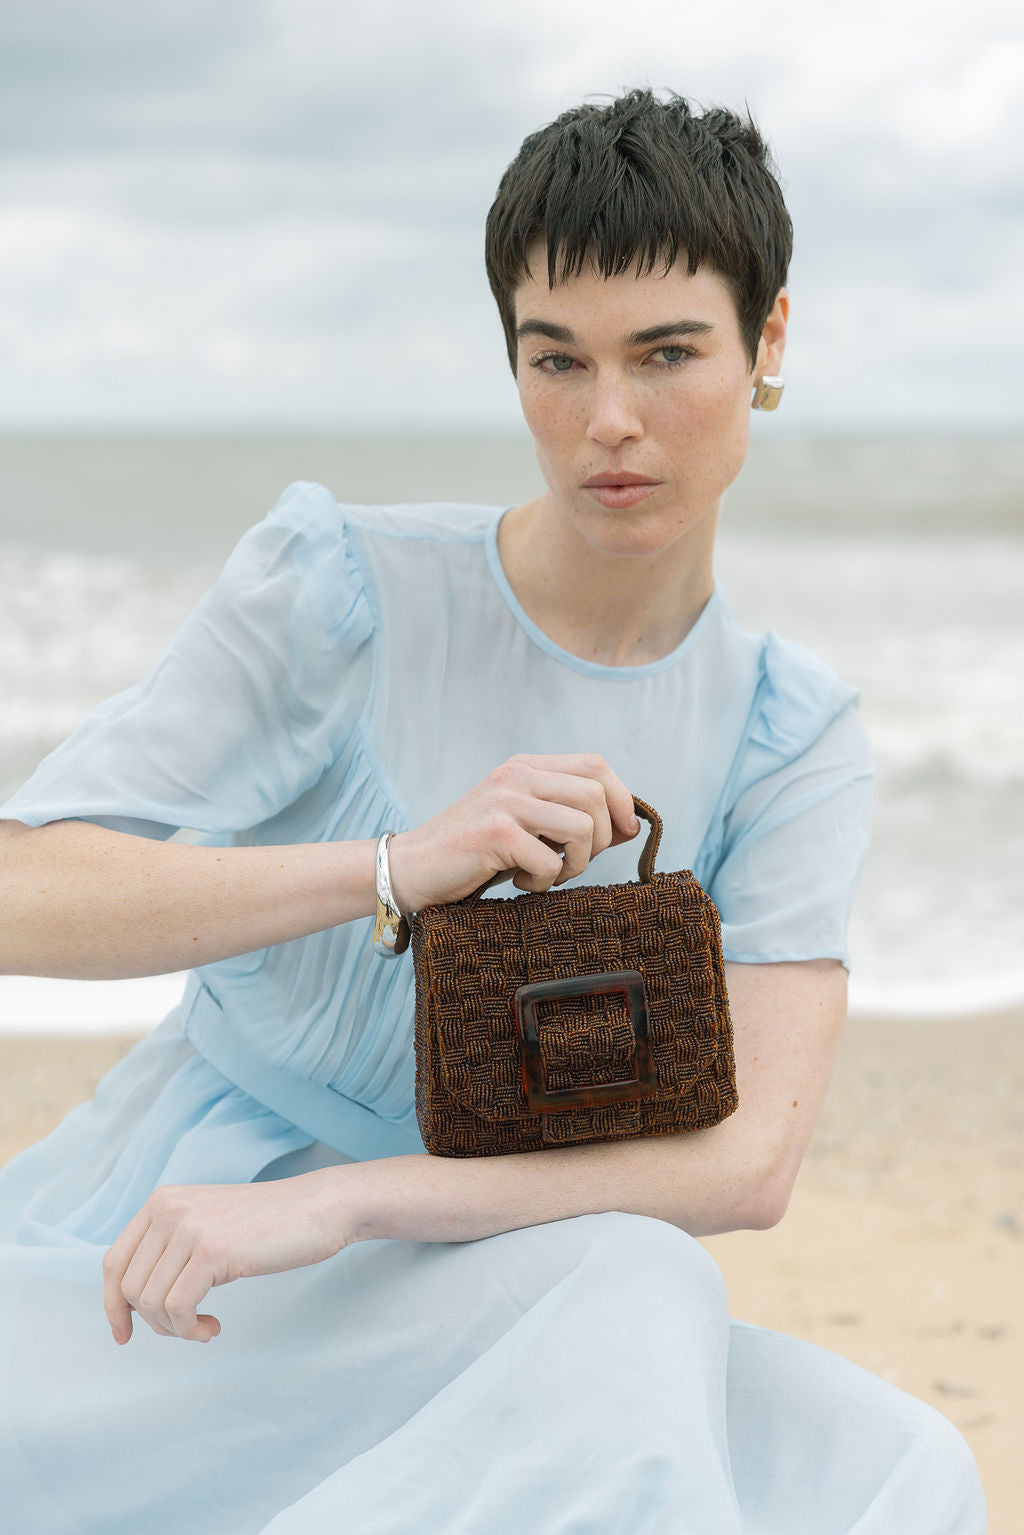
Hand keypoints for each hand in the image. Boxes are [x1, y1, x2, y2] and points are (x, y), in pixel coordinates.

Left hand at [102, 1170, 353, 1344]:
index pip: (115, 1262)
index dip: (114, 1306)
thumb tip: (132, 1302)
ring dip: (176, 1329)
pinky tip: (213, 1327)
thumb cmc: (267, 1225)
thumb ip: (170, 1247)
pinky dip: (190, 1329)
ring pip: (151, 1302)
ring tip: (205, 1327)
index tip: (125, 1335)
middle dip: (154, 1323)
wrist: (317, 1209)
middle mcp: (168, 1208)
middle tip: (189, 1328)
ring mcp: (189, 1227)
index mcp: (162, 1201)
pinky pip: (177, 1308)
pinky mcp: (211, 1250)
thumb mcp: (206, 1224)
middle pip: (129, 1288)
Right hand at [387, 751, 639, 912]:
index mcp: (526, 767)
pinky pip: (550, 860)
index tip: (625, 831)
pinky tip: (523, 883)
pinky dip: (545, 881)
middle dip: (601, 839)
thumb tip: (631, 826)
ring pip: (581, 826)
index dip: (621, 798)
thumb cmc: (476, 855)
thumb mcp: (527, 827)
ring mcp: (505, 801)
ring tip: (548, 874)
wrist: (413, 870)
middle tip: (573, 864)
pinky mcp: (495, 833)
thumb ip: (569, 819)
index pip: (596, 765)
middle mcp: (517, 776)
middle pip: (595, 795)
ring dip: (576, 863)